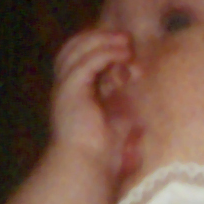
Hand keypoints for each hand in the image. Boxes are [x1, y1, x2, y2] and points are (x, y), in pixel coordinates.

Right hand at [47, 27, 132, 167]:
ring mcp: (65, 88)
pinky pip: (86, 62)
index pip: (79, 55)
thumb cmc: (102, 151)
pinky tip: (122, 55)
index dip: (100, 45)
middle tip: (125, 38)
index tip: (126, 49)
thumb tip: (138, 81)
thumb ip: (122, 98)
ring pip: (77, 49)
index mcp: (73, 92)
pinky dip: (104, 53)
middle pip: (73, 46)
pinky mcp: (70, 91)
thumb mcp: (118, 117)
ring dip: (103, 41)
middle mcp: (65, 86)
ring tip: (125, 44)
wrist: (86, 167)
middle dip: (98, 36)